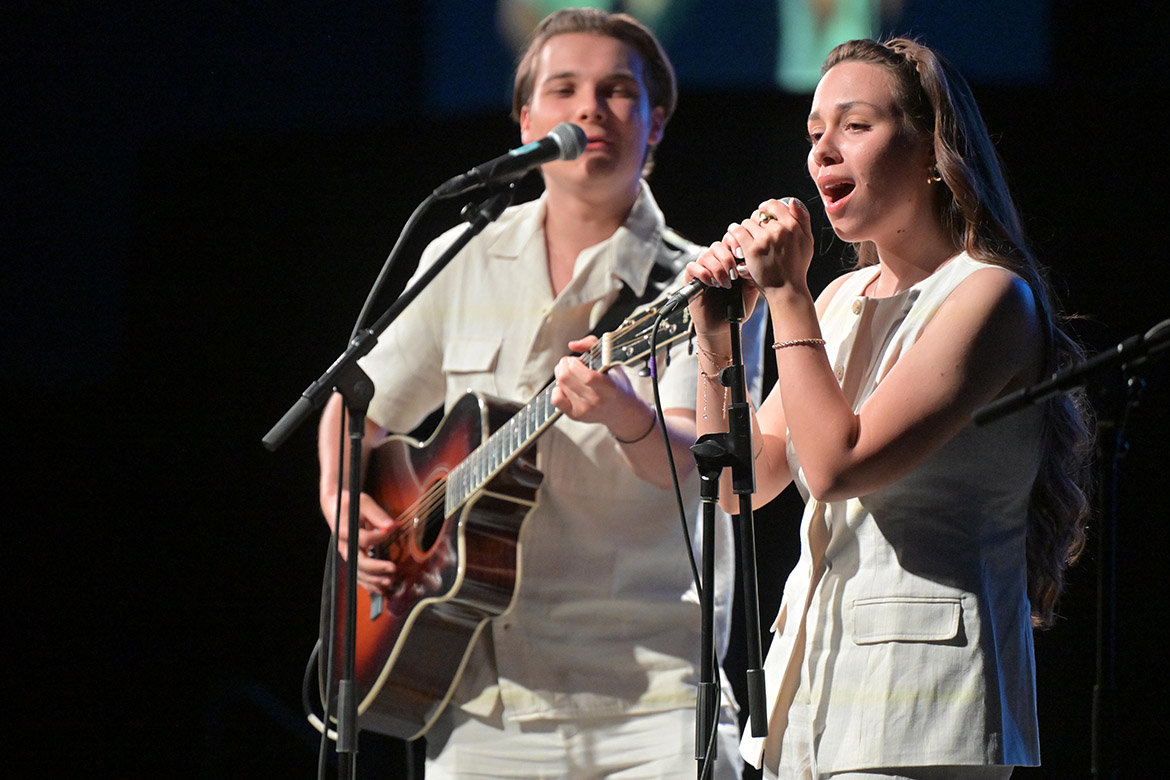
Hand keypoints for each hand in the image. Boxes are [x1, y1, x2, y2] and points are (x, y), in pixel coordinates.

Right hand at [322, 488, 397, 594]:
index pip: (364, 538)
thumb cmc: (350, 504)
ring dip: (373, 579)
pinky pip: (358, 575)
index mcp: (346, 531)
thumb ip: (377, 514)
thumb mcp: (364, 503)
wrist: (334, 507)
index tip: (392, 529)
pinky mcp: (351, 558)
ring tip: (389, 582)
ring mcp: (347, 554)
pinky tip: (380, 589)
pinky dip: (368, 584)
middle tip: (393, 568)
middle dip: (376, 567)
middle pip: (359, 561)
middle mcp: (344, 546)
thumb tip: (392, 526)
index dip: (379, 536)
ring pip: (358, 572)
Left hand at [551, 336, 648, 434]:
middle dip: (565, 364)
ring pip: (560, 384)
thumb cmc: (616, 385)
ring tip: (572, 374)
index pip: (588, 377)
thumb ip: (593, 345)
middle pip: (566, 378)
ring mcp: (584, 409)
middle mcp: (595, 400)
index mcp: (608, 387)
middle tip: (572, 363)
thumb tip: (572, 345)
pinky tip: (566, 386)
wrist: (620, 411)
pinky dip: (557, 389)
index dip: (576, 364)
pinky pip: (556, 399)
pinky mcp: (575, 415)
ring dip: (562, 374)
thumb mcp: (612, 362)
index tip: (577, 359)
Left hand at [686, 198, 812, 328]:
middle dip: (756, 221)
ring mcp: (764, 239)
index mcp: (793, 226)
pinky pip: (738, 231)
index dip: (767, 207)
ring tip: (746, 237)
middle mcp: (779, 230)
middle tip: (755, 231)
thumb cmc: (797, 267)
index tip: (763, 211)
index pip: (775, 205)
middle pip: (760, 214)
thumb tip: (793, 202)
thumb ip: (803, 220)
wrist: (786, 289)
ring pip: (748, 222)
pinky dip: (734, 232)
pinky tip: (734, 235)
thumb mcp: (807, 241)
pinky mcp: (751, 249)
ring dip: (745, 228)